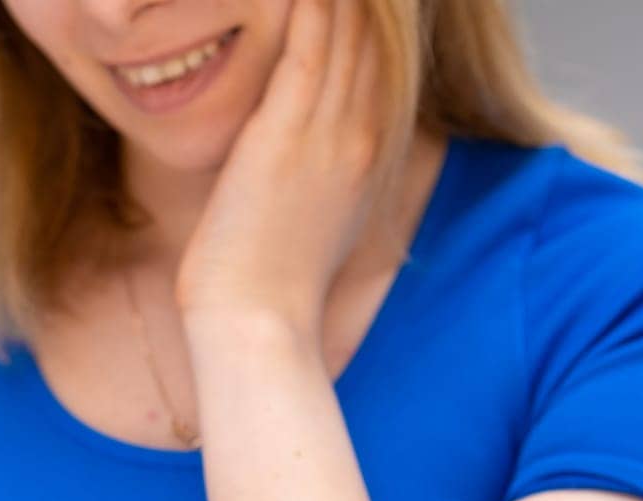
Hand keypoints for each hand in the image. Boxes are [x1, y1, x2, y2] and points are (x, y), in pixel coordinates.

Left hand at [175, 0, 382, 340]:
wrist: (256, 327)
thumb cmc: (272, 284)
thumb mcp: (319, 221)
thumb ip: (330, 175)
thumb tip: (325, 161)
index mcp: (372, 152)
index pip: (386, 57)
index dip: (380, 12)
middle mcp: (363, 133)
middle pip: (378, 31)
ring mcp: (328, 132)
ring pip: (348, 26)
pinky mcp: (285, 134)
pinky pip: (305, 43)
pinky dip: (306, 2)